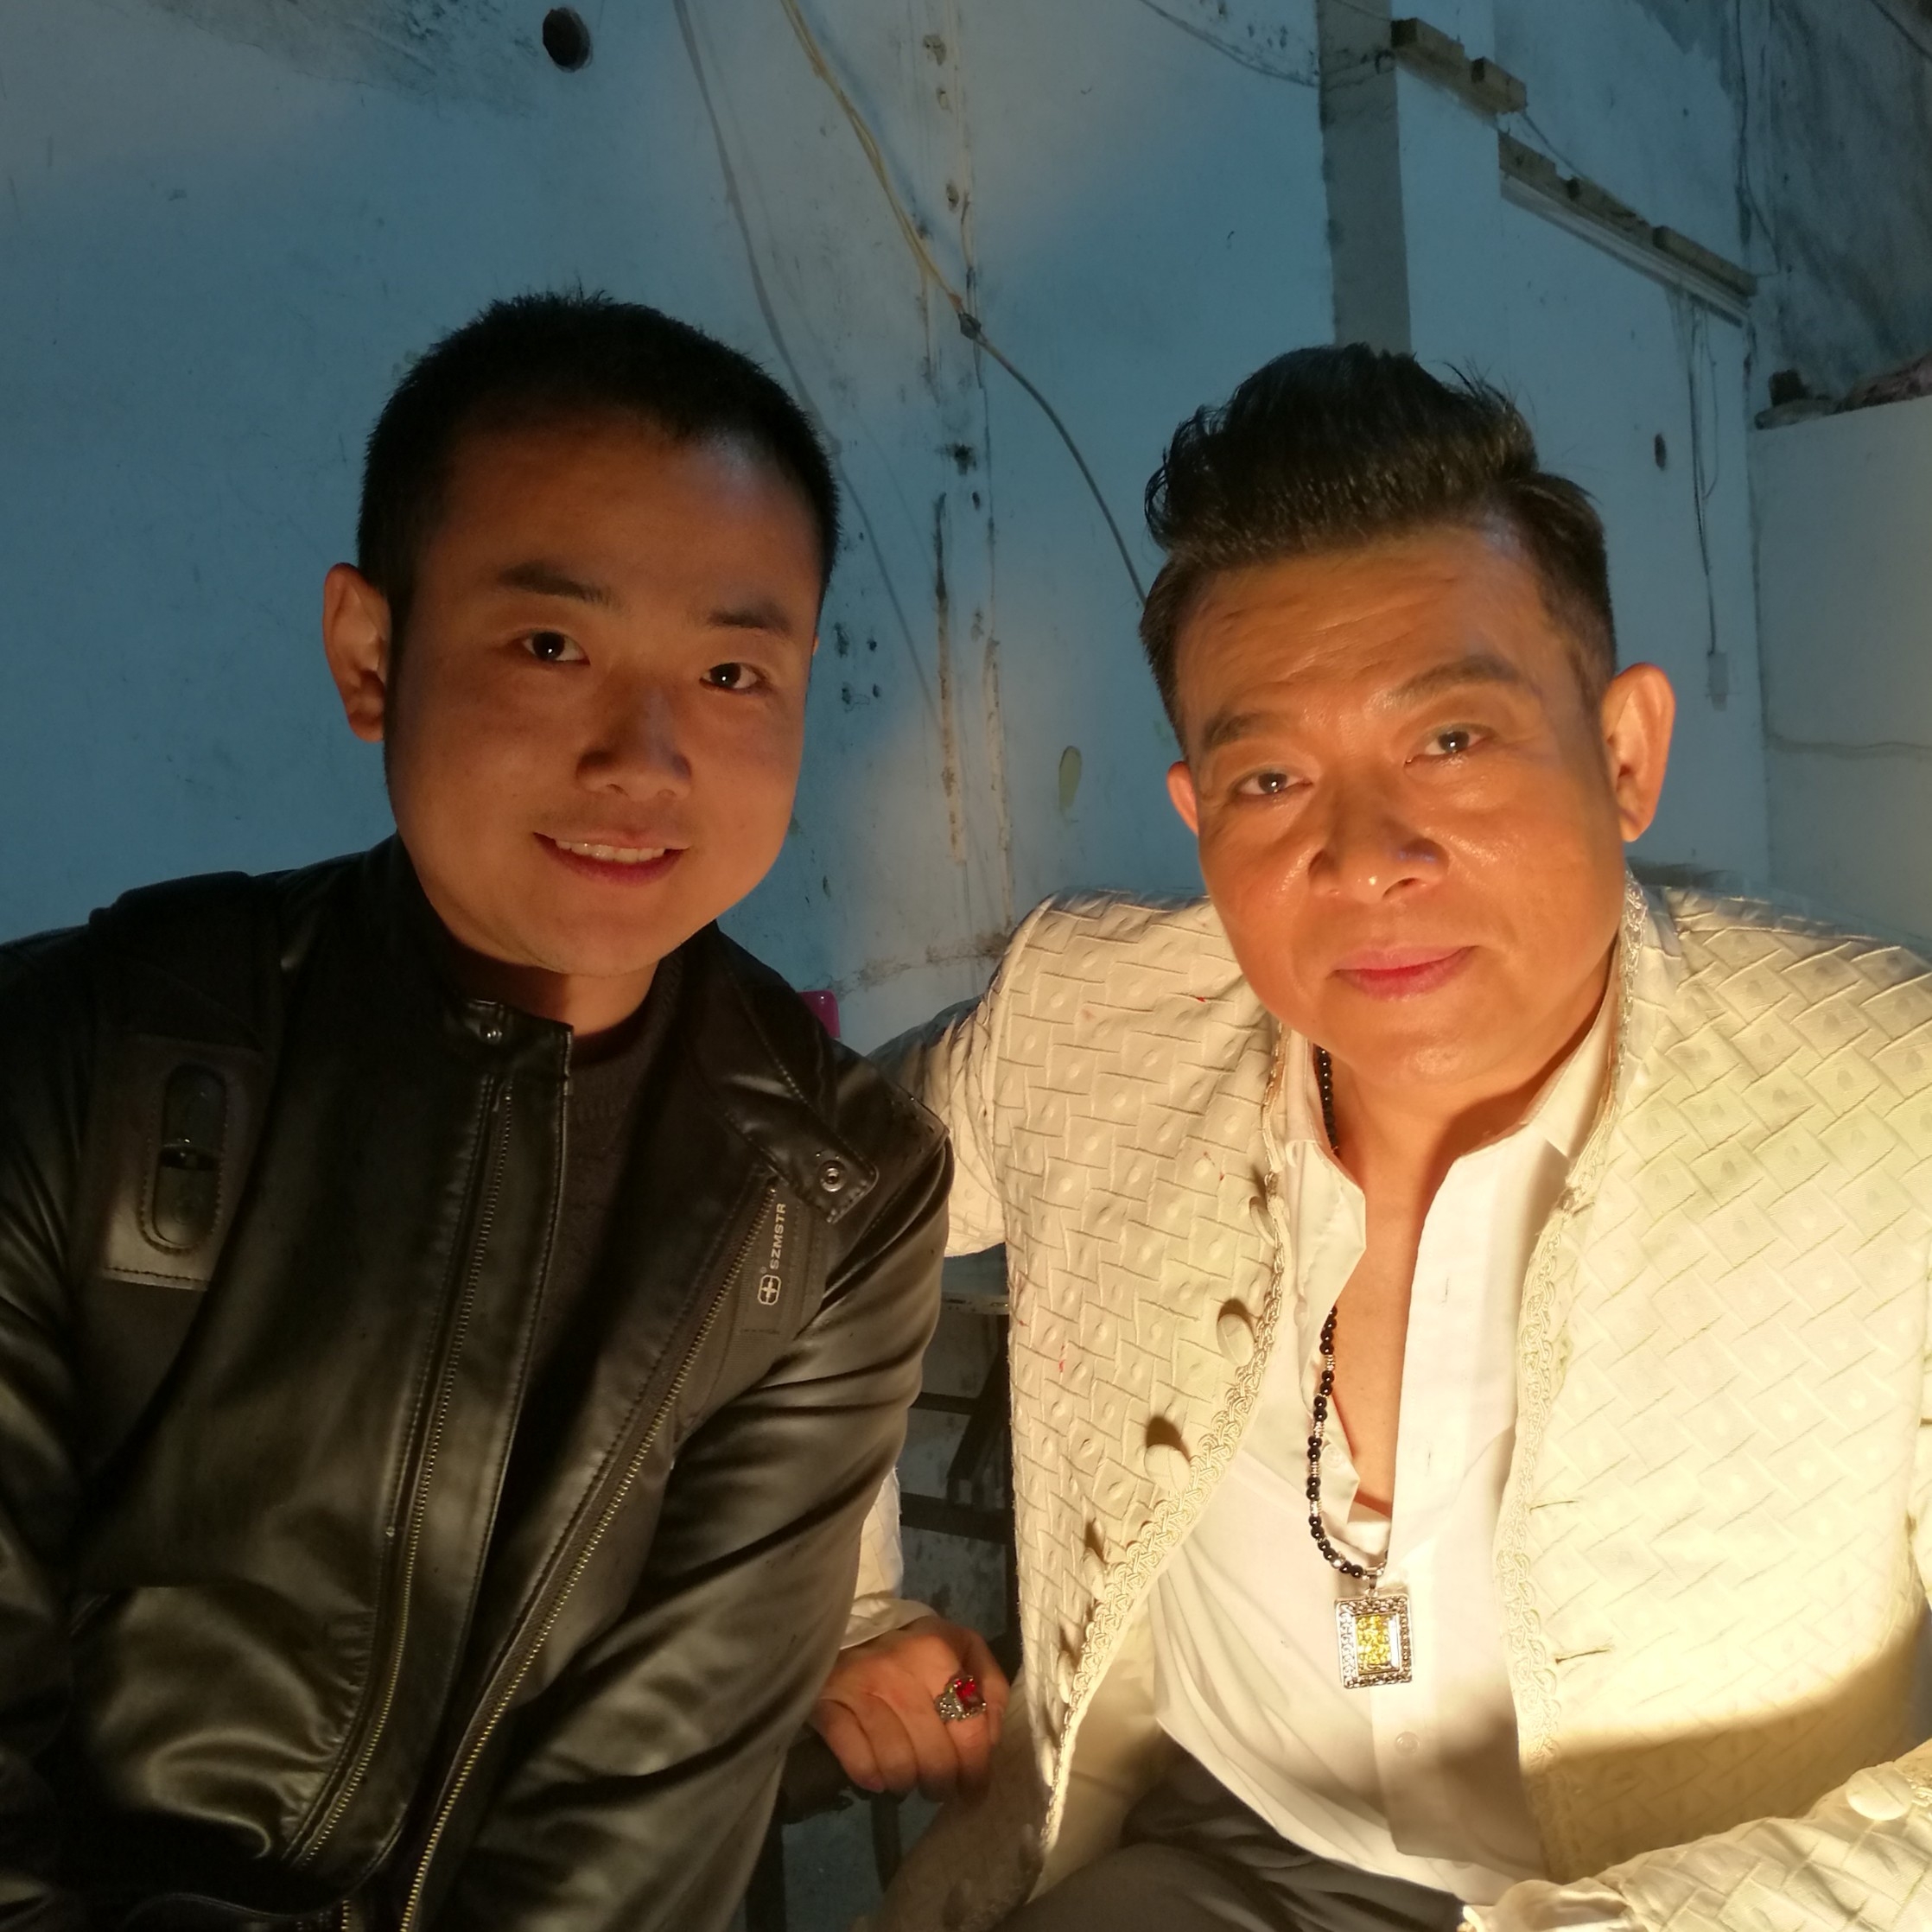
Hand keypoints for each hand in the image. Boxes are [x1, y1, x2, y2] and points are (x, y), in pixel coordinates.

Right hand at [810, 1615, 1009, 1799]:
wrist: (847, 1627)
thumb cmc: (916, 1647)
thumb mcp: (962, 1646)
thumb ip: (990, 1685)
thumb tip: (992, 1739)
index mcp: (936, 1651)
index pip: (970, 1730)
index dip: (977, 1770)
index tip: (975, 1790)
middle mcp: (899, 1670)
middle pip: (935, 1757)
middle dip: (942, 1784)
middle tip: (940, 1787)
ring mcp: (860, 1689)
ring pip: (898, 1766)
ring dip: (908, 1783)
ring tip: (910, 1778)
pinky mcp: (828, 1705)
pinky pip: (858, 1763)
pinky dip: (872, 1777)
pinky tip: (879, 1775)